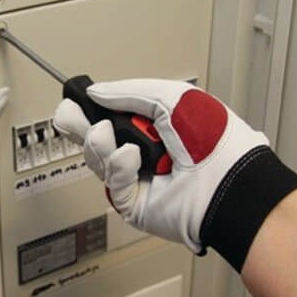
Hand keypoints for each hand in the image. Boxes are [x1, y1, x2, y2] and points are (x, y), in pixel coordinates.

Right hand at [54, 78, 296, 270]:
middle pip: (95, 139)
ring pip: (98, 160)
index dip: (89, 109)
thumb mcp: (171, 97)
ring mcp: (138, 178)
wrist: (229, 184)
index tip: (74, 101)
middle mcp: (144, 152)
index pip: (111, 116)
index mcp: (154, 125)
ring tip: (105, 132)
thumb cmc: (216, 142)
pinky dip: (118, 166)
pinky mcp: (134, 203)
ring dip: (98, 143)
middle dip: (80, 127)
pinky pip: (112, 183)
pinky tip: (131, 157)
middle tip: (68, 116)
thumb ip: (130, 92)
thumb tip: (97, 92)